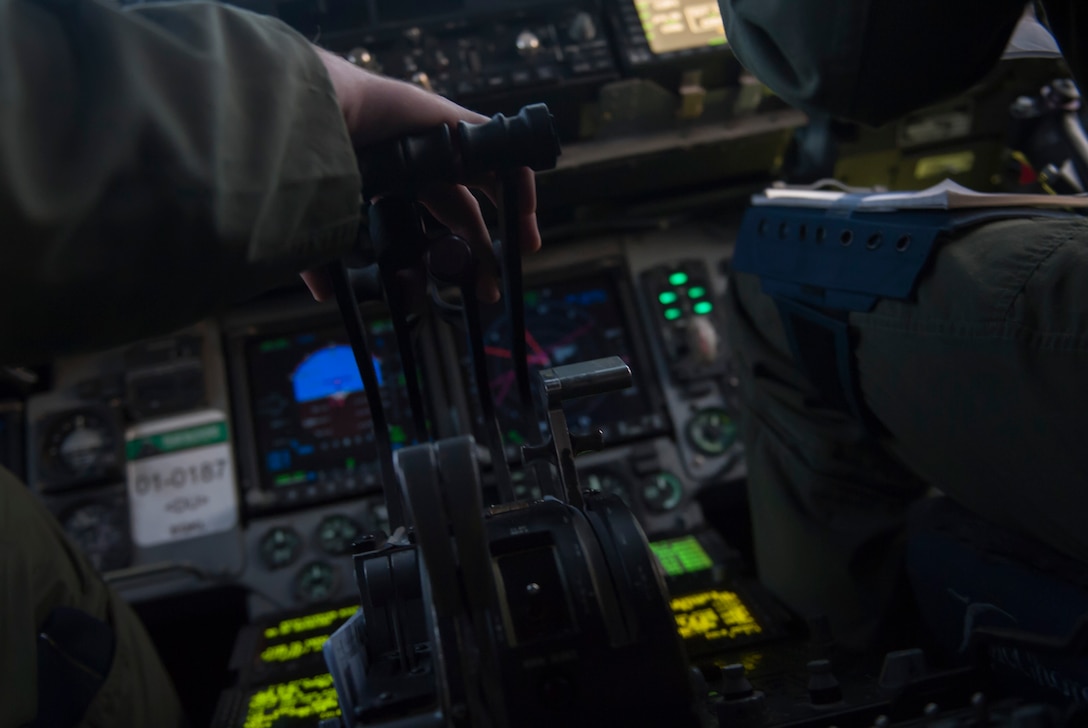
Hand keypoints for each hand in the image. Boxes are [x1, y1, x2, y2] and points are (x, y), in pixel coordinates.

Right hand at [302, 47, 539, 302]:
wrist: (317, 120)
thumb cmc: (314, 163)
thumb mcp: (325, 217)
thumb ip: (322, 254)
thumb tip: (322, 293)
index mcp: (393, 180)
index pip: (430, 219)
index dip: (450, 248)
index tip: (461, 283)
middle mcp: (420, 161)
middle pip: (463, 210)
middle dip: (481, 248)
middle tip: (490, 286)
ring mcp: (441, 141)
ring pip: (489, 179)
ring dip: (512, 213)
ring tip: (527, 245)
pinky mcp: (458, 124)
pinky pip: (501, 150)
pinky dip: (517, 180)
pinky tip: (525, 211)